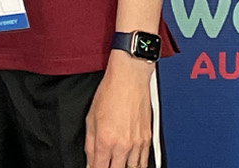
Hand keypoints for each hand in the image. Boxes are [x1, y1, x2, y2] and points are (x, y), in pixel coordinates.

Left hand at [85, 52, 154, 167]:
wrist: (129, 79)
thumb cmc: (110, 93)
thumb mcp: (90, 118)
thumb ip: (90, 143)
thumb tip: (90, 159)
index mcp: (105, 140)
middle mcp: (123, 145)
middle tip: (105, 165)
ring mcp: (137, 143)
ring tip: (118, 164)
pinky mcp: (148, 139)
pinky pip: (144, 161)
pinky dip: (137, 165)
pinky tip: (131, 163)